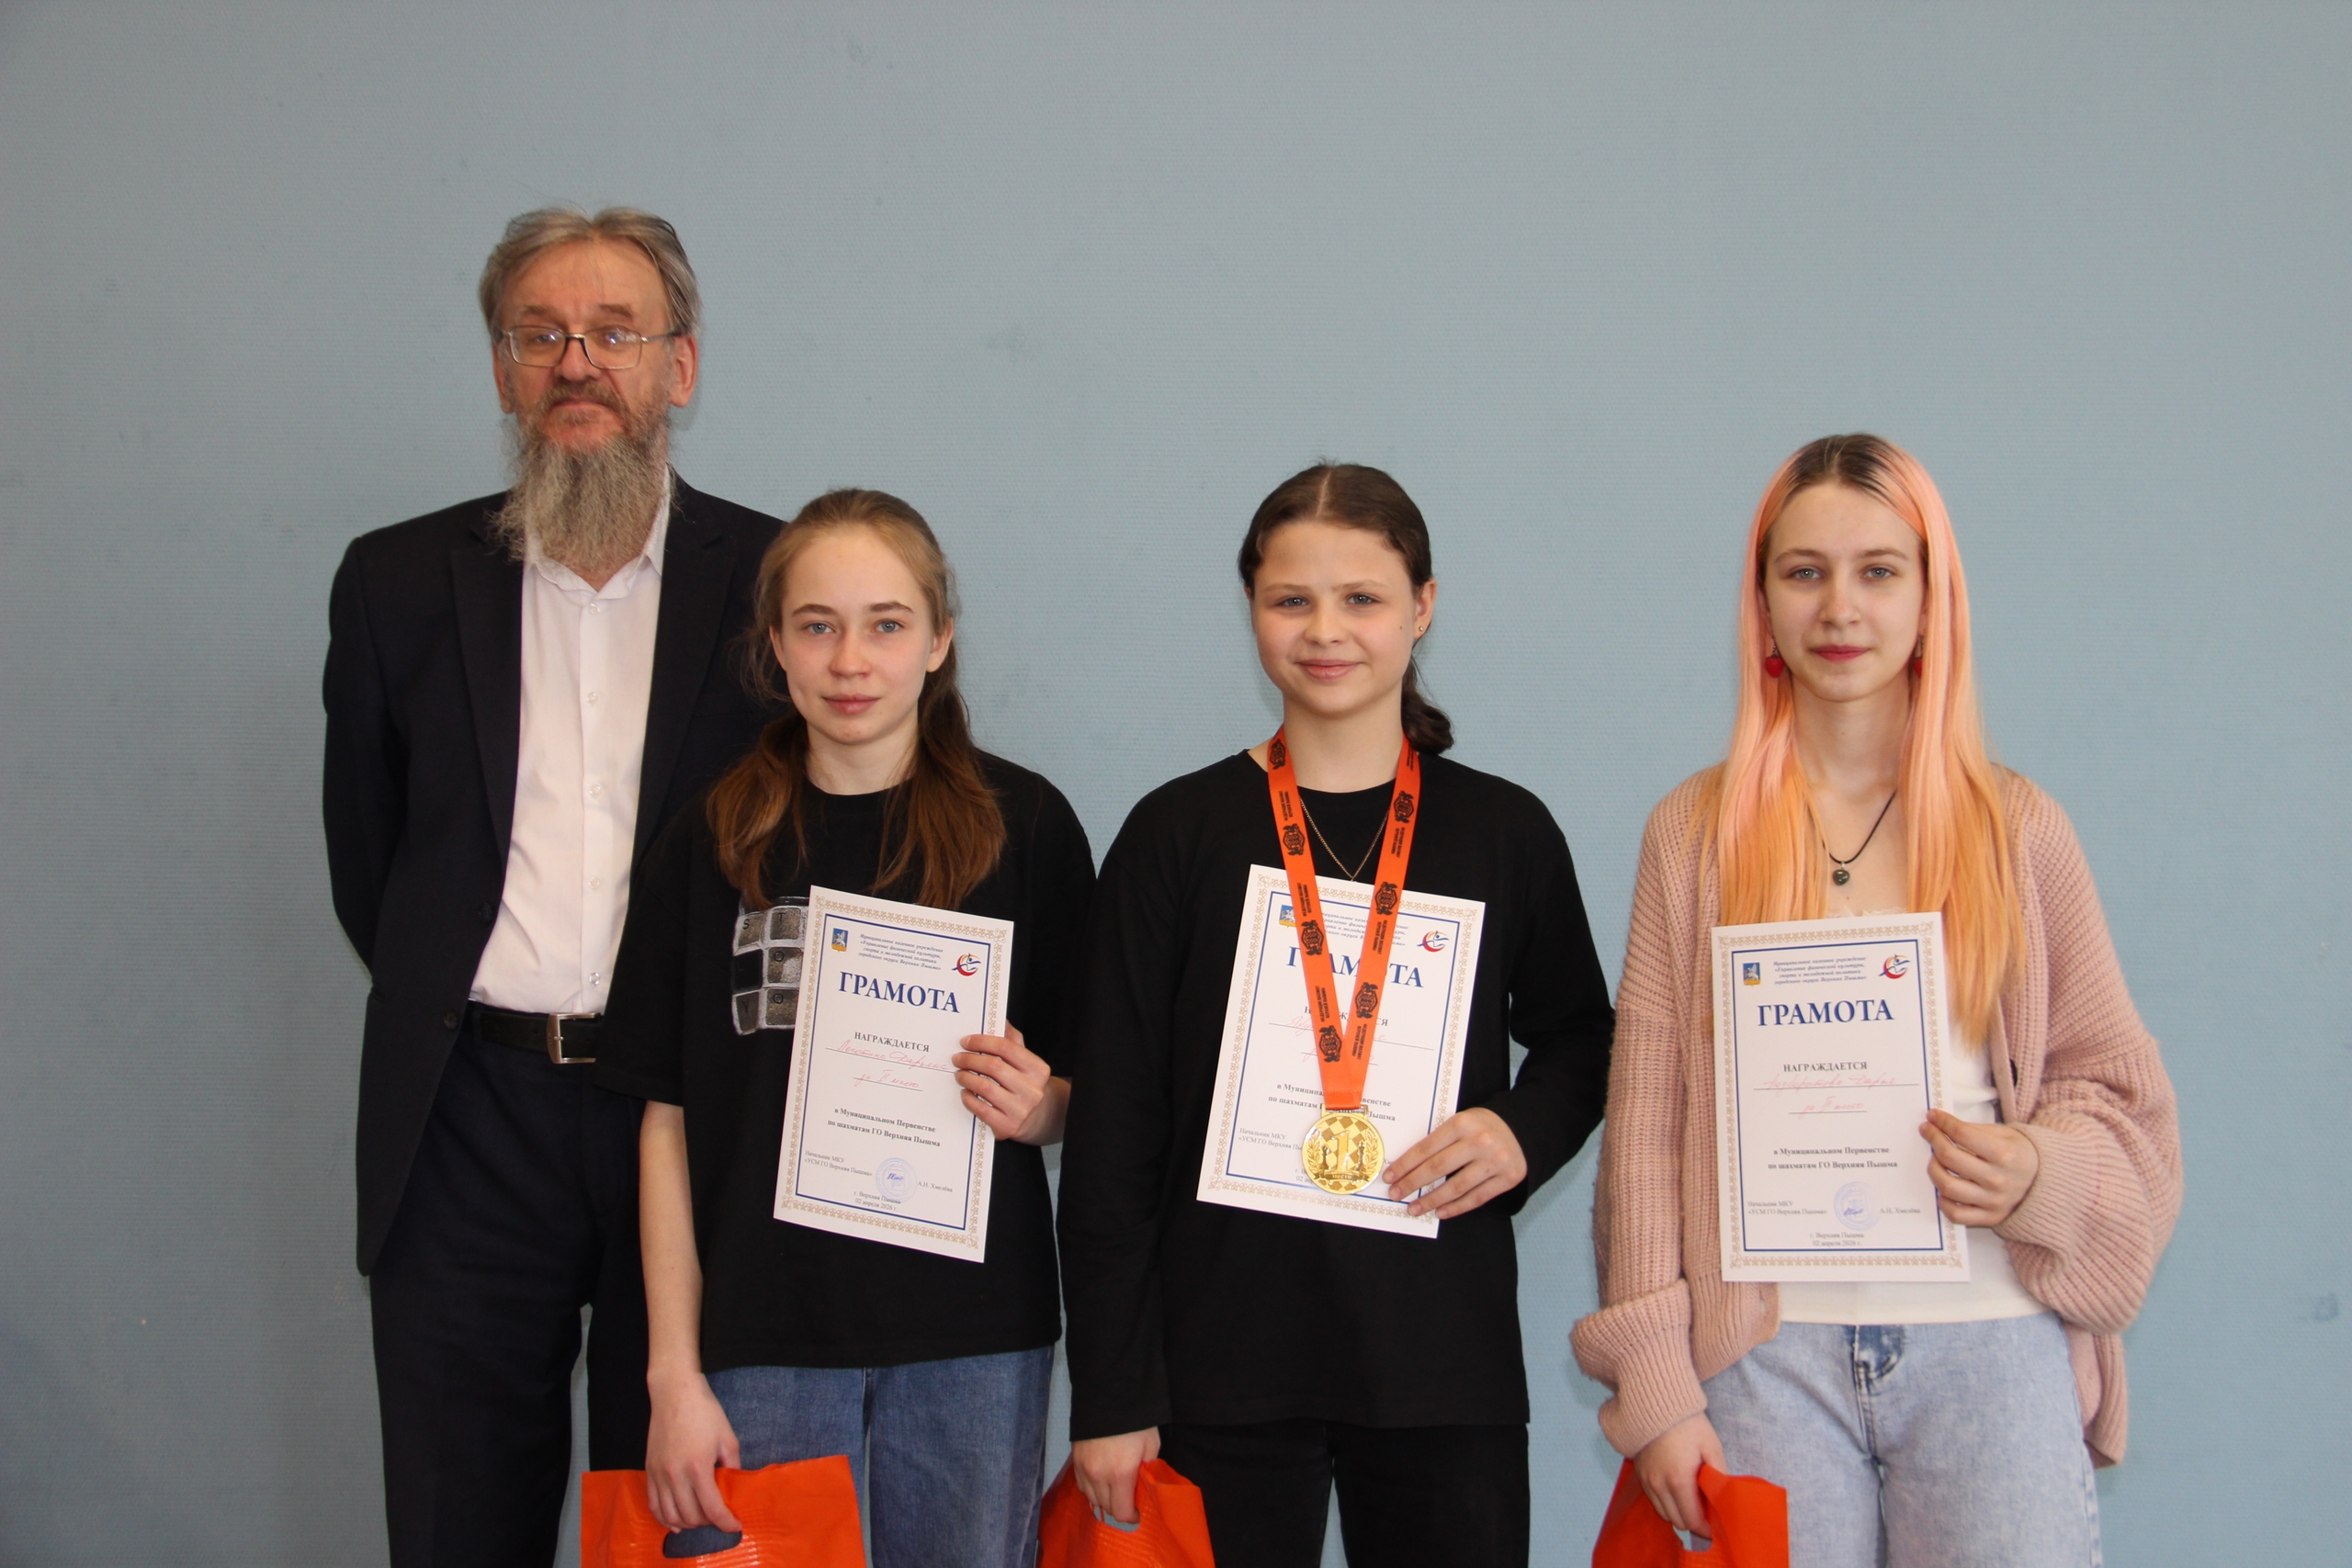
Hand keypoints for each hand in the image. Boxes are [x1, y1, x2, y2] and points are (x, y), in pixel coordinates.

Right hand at [644, 1370, 742, 1532]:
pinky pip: (653, 1505)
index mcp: (698, 1467)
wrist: (674, 1392)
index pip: (712, 1508)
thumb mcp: (727, 1438)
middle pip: (691, 1516)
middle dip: (708, 1523)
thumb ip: (732, 1466)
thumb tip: (734, 1487)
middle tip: (720, 1517)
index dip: (726, 1522)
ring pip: (670, 1515)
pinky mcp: (649, 1471)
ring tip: (700, 1519)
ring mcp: (659, 1474)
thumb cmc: (704, 1411)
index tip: (735, 1526)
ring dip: (687, 1523)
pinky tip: (675, 1521)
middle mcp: (675, 1475)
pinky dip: (665, 1518)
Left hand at [954, 1026, 1067, 1144]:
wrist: (1037, 1118)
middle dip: (970, 1059)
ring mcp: (1021, 1110)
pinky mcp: (1008, 1127)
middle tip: (957, 1058)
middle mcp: (1032, 1090)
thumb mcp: (1025, 1062)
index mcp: (1038, 1069)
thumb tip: (999, 1020)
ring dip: (966, 1078)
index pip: (1006, 1048)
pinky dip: (968, 1098)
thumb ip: (1012, 1041)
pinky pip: (981, 1109)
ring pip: (985, 1088)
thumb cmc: (1025, 1084)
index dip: (982, 1042)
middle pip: (993, 1067)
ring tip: (959, 1074)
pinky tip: (965, 1092)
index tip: (965, 1041)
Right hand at [1072, 1428, 1160, 1525]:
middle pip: (1105, 1507)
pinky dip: (1091, 1488)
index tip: (1137, 1514)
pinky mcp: (1075, 1459)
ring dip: (1104, 1499)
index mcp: (1120, 1474)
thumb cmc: (1135, 1421)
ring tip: (1114, 1491)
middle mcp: (1098, 1476)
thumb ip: (1147, 1469)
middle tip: (1128, 1500)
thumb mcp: (1151, 1445)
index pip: (1120, 1511)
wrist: (1108, 1395)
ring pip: (1091, 1498)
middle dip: (1118, 1508)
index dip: (1130, 1517)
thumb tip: (1142, 1482)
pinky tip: (1100, 1480)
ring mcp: (1084, 1468)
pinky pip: (1081, 1484)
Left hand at [1381, 1107, 1526, 1218]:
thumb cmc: (1483, 1126)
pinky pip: (1477, 1198)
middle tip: (1396, 1194)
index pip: (1426, 1147)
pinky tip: (1441, 1212)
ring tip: (1415, 1208)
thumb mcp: (1462, 1121)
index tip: (1390, 1176)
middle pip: (1438, 1167)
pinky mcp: (1507, 1178)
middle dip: (1413, 1183)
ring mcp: (1495, 1161)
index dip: (1405, 1164)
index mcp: (1463, 1123)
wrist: (1524, 1128)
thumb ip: (1441, 1139)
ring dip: (1432, 1200)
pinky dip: (1457, 1207)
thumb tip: (1409, 1166)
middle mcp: (1479, 1141)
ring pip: (1456, 1187)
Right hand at [1633, 1413, 1725, 1536]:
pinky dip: (1666, 1504)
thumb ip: (1719, 1477)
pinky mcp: (1640, 1475)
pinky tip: (1677, 1493)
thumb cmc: (1689, 1425)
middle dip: (1693, 1522)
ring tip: (1692, 1502)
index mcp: (1679, 1481)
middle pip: (1677, 1522)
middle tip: (1707, 1512)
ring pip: (1664, 1514)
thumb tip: (1723, 1501)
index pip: (1692, 1520)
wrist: (1656, 1403)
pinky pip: (1654, 1501)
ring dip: (1679, 1514)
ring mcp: (1647, 1481)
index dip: (1706, 1528)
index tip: (1716, 1524)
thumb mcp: (1712, 1447)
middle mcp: (1659, 1486)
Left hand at [1921, 1109, 2039, 1226]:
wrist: (2046, 1184)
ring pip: (1947, 1187)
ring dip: (1933, 1169)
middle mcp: (1998, 1179)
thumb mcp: (2005, 1135)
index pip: (1962, 1134)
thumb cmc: (2020, 1156)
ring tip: (1934, 1160)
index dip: (1942, 1122)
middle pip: (1950, 1158)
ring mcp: (1993, 1201)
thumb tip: (1940, 1123)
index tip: (1933, 1116)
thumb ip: (1973, 1130)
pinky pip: (1956, 1214)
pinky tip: (1943, 1189)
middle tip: (1928, 1132)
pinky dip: (1943, 1202)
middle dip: (1934, 1140)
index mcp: (2004, 1154)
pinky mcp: (1989, 1218)